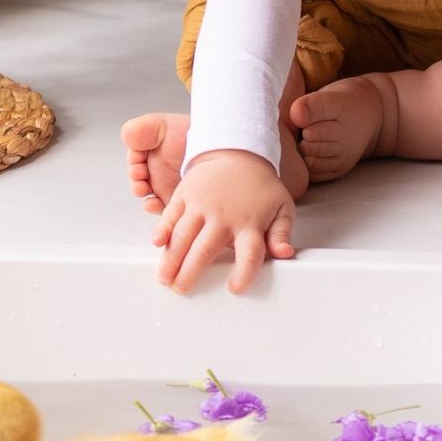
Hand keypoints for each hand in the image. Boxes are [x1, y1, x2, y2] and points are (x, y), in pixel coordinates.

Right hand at [152, 148, 295, 294]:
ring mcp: (202, 205)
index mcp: (249, 223)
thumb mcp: (281, 207)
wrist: (237, 150)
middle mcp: (223, 216)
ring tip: (164, 278)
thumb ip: (281, 234)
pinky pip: (171, 215)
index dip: (243, 274)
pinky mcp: (185, 195)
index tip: (234, 289)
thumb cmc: (259, 185)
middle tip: (182, 289)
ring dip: (171, 259)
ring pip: (183, 236)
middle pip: (205, 249)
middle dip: (190, 273)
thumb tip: (284, 254)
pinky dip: (162, 229)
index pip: (249, 254)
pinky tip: (157, 244)